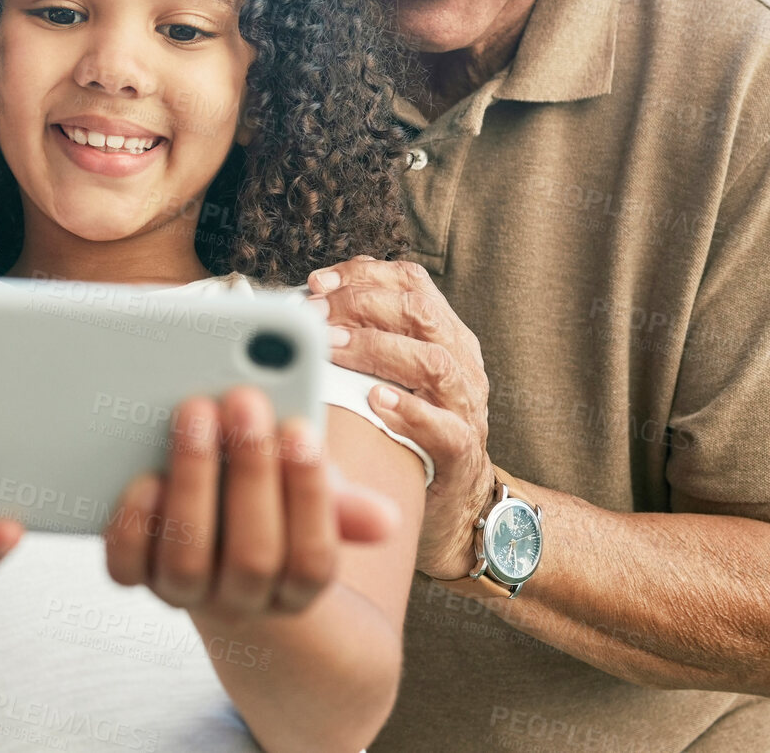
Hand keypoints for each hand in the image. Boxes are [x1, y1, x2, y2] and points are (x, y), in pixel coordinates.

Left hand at [103, 388, 398, 619]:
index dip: (309, 496)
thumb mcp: (306, 494)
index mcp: (297, 581)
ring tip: (195, 410)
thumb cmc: (270, 499)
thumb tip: (385, 519)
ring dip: (193, 480)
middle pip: (254, 555)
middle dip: (251, 472)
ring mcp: (186, 591)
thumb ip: (338, 496)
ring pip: (190, 560)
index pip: (314, 558)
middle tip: (243, 398)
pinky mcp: (137, 576)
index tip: (300, 428)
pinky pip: (129, 567)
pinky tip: (144, 474)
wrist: (214, 540)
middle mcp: (243, 596)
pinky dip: (134, 523)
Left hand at [308, 256, 492, 580]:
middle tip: (312, 315)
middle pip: (419, 311)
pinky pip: (445, 427)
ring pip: (433, 361)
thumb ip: (357, 333)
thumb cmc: (403, 423)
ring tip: (331, 348)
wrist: (451, 494)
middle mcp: (460, 359)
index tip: (317, 282)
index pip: (411, 282)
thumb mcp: (388, 368)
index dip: (363, 275)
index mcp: (442, 331)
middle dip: (360, 305)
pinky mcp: (462, 450)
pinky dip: (410, 410)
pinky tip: (374, 399)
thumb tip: (303, 298)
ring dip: (376, 348)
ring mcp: (465, 404)